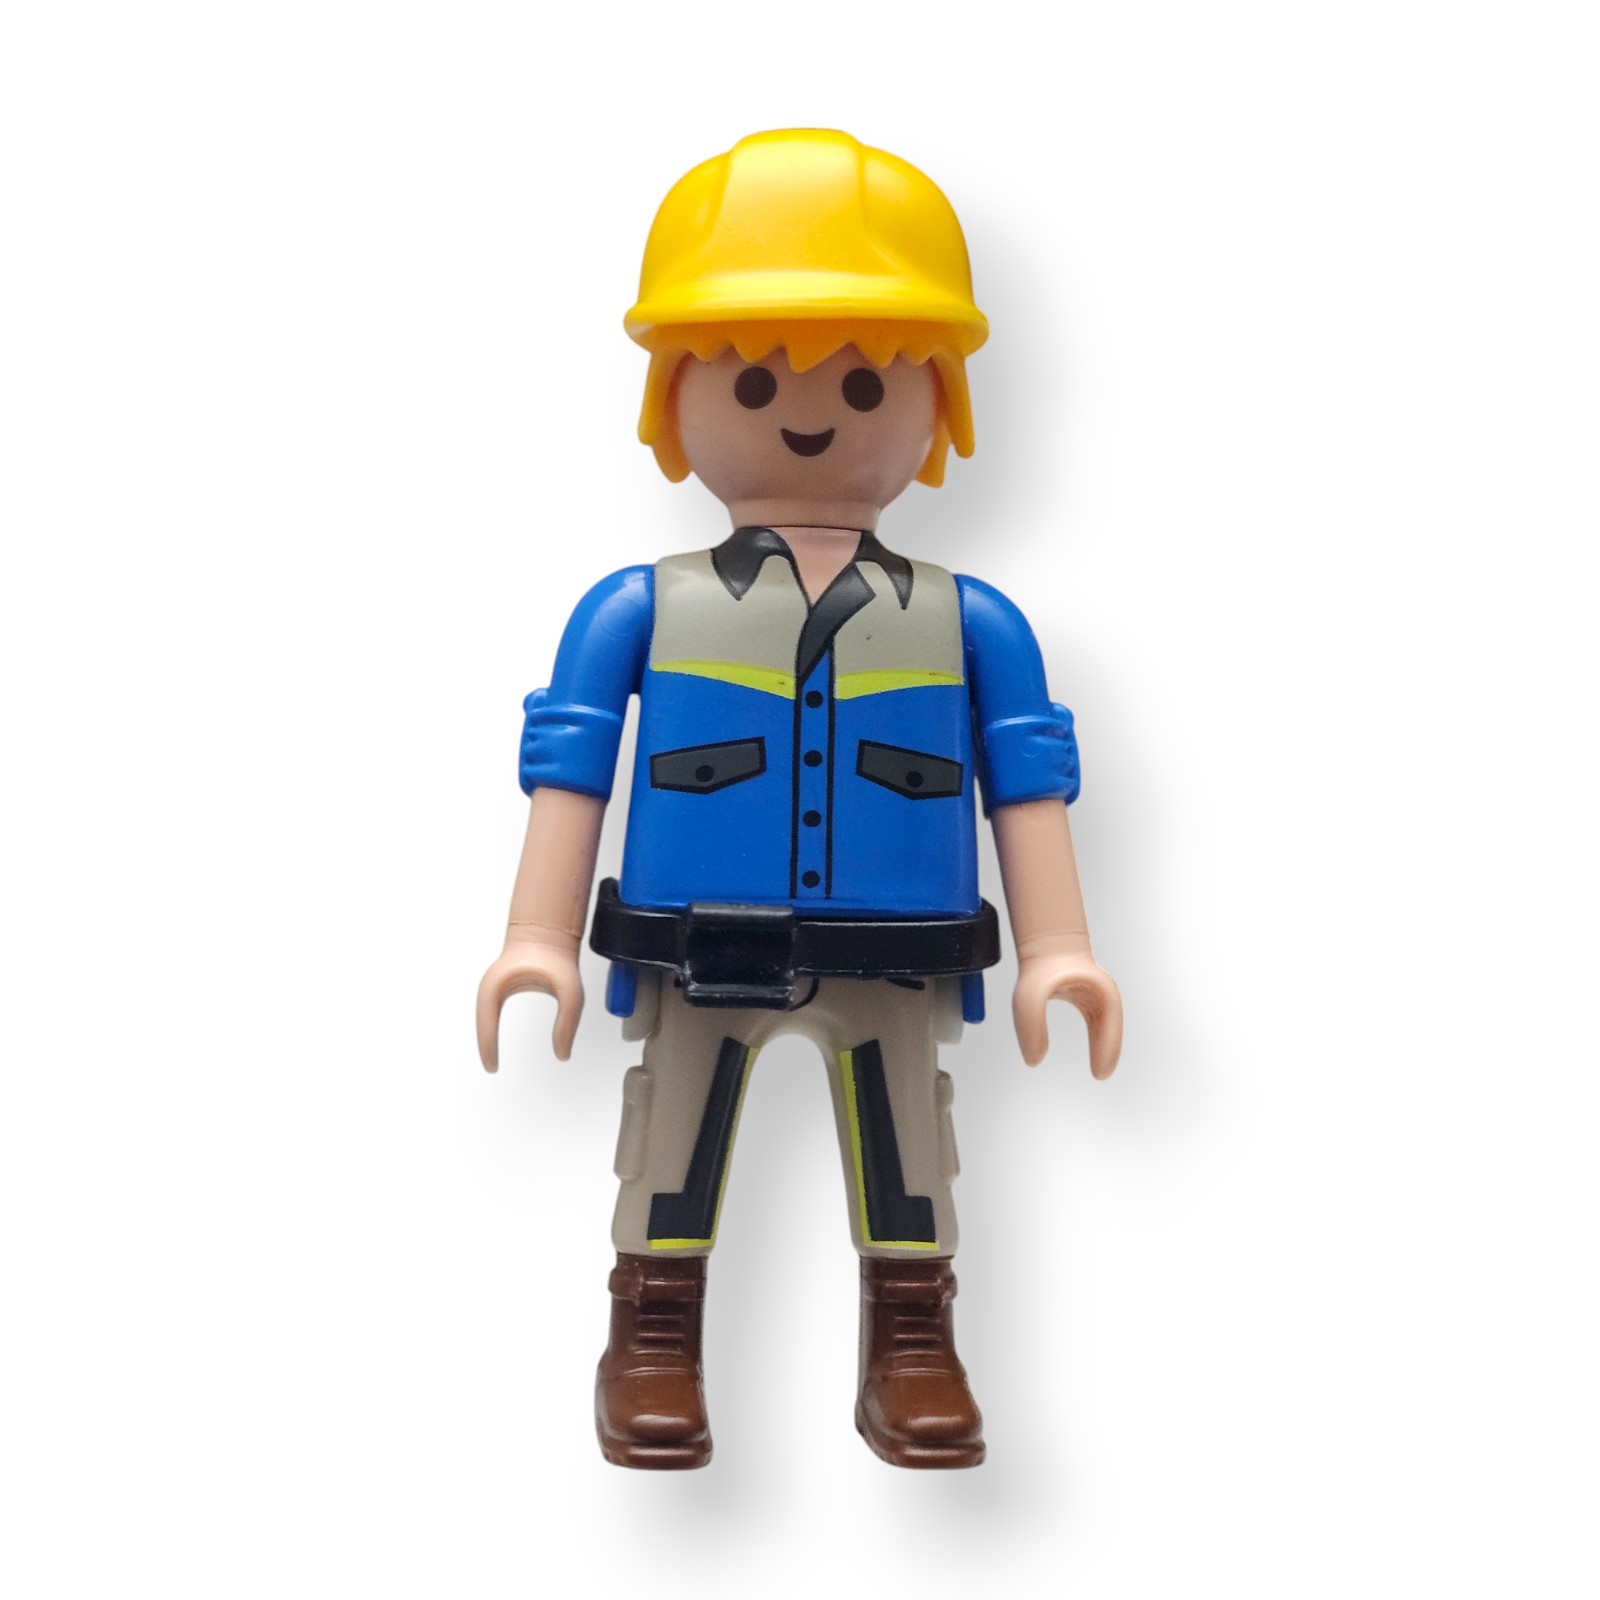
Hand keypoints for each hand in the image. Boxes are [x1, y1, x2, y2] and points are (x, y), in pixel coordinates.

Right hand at [475, 935, 582, 1071]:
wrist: (548, 932)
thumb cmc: (558, 958)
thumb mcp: (571, 993)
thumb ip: (568, 1024)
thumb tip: (563, 1055)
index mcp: (500, 985)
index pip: (487, 1024)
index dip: (488, 1048)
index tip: (493, 1068)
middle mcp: (491, 987)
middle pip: (482, 1022)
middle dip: (485, 1046)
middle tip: (492, 1068)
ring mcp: (494, 986)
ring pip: (484, 1018)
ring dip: (487, 1037)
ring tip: (493, 1061)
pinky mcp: (500, 988)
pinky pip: (490, 1013)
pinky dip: (492, 1028)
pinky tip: (498, 1042)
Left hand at [1013, 947, 1122, 1078]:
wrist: (1045, 945)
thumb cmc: (1039, 969)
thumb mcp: (1028, 999)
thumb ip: (1030, 1028)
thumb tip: (1034, 1061)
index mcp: (1096, 989)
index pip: (1109, 1023)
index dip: (1107, 1049)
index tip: (1099, 1074)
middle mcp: (1102, 993)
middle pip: (1111, 1027)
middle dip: (1108, 1051)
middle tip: (1100, 1076)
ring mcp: (1097, 997)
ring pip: (1107, 1027)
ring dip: (1104, 1047)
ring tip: (1100, 1071)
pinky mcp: (1089, 1001)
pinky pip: (1098, 1025)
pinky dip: (1098, 1041)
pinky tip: (1095, 1057)